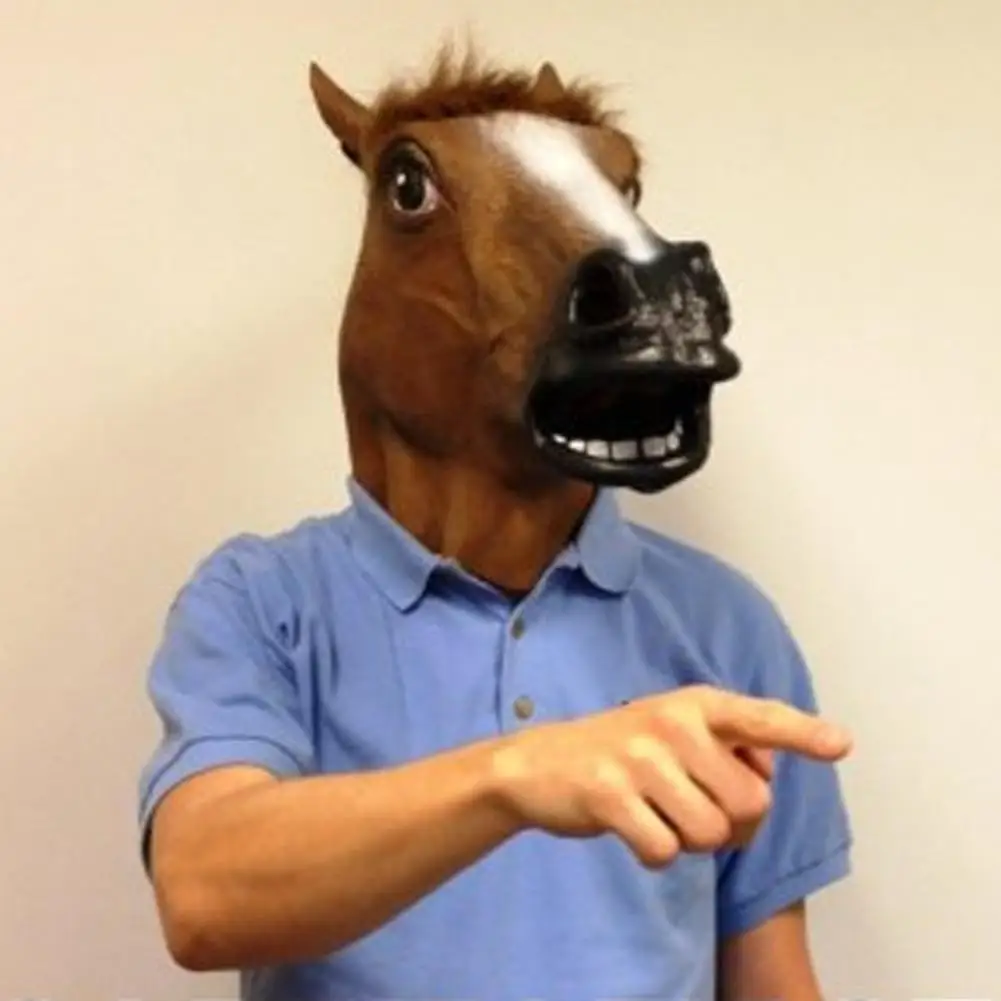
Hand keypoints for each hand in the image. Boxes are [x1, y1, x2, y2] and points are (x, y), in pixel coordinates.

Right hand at [490, 685, 851, 866]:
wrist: (540, 763)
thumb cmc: (625, 751)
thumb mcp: (676, 733)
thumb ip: (729, 749)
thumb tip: (766, 778)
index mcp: (696, 705)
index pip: (759, 719)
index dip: (802, 734)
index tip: (841, 744)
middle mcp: (672, 723)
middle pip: (751, 805)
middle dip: (732, 824)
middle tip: (692, 807)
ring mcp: (639, 757)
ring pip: (711, 835)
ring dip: (690, 841)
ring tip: (658, 813)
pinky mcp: (608, 794)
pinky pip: (664, 852)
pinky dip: (654, 855)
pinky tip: (632, 828)